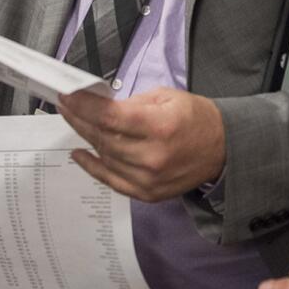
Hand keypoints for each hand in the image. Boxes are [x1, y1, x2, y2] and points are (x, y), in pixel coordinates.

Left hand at [57, 87, 224, 201]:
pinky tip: (80, 152)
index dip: (83, 106)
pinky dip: (92, 167)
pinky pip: (111, 180)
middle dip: (79, 118)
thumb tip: (99, 105)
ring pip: (104, 157)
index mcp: (159, 126)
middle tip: (65, 105)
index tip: (67, 95)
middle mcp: (152, 156)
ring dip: (85, 138)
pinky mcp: (147, 193)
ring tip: (73, 121)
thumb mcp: (167, 97)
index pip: (109, 117)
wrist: (223, 149)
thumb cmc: (195, 117)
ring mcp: (149, 179)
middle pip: (102, 137)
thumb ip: (132, 103)